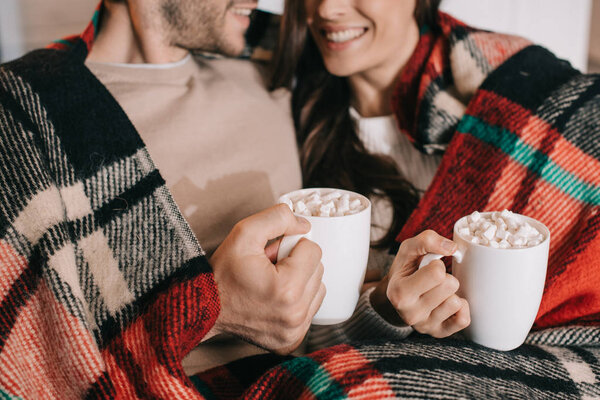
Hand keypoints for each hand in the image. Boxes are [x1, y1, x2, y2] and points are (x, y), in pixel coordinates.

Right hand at [208, 204, 325, 353]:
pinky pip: (310, 308)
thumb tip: (305, 225)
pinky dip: (297, 299)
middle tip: (268, 267)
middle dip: (296, 263)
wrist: (203, 308)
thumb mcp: (244, 233)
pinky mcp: (292, 339)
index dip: (291, 245)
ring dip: (299, 280)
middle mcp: (295, 314)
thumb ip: (278, 218)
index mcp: (287, 289)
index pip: (314, 250)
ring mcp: (294, 330)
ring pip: (317, 288)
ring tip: (271, 282)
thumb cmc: (222, 273)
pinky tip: (274, 297)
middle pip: (318, 269)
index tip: (270, 254)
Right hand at [370, 230, 469, 337]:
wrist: (398, 296)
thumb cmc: (406, 270)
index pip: (437, 272)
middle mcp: (410, 314)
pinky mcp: (439, 333)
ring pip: (457, 302)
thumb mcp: (408, 249)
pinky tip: (448, 302)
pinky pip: (463, 320)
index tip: (426, 267)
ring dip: (451, 292)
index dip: (436, 264)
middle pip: (450, 285)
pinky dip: (461, 307)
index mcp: (399, 292)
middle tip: (432, 280)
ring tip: (437, 291)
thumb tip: (452, 248)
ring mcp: (425, 326)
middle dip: (446, 277)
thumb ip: (426, 240)